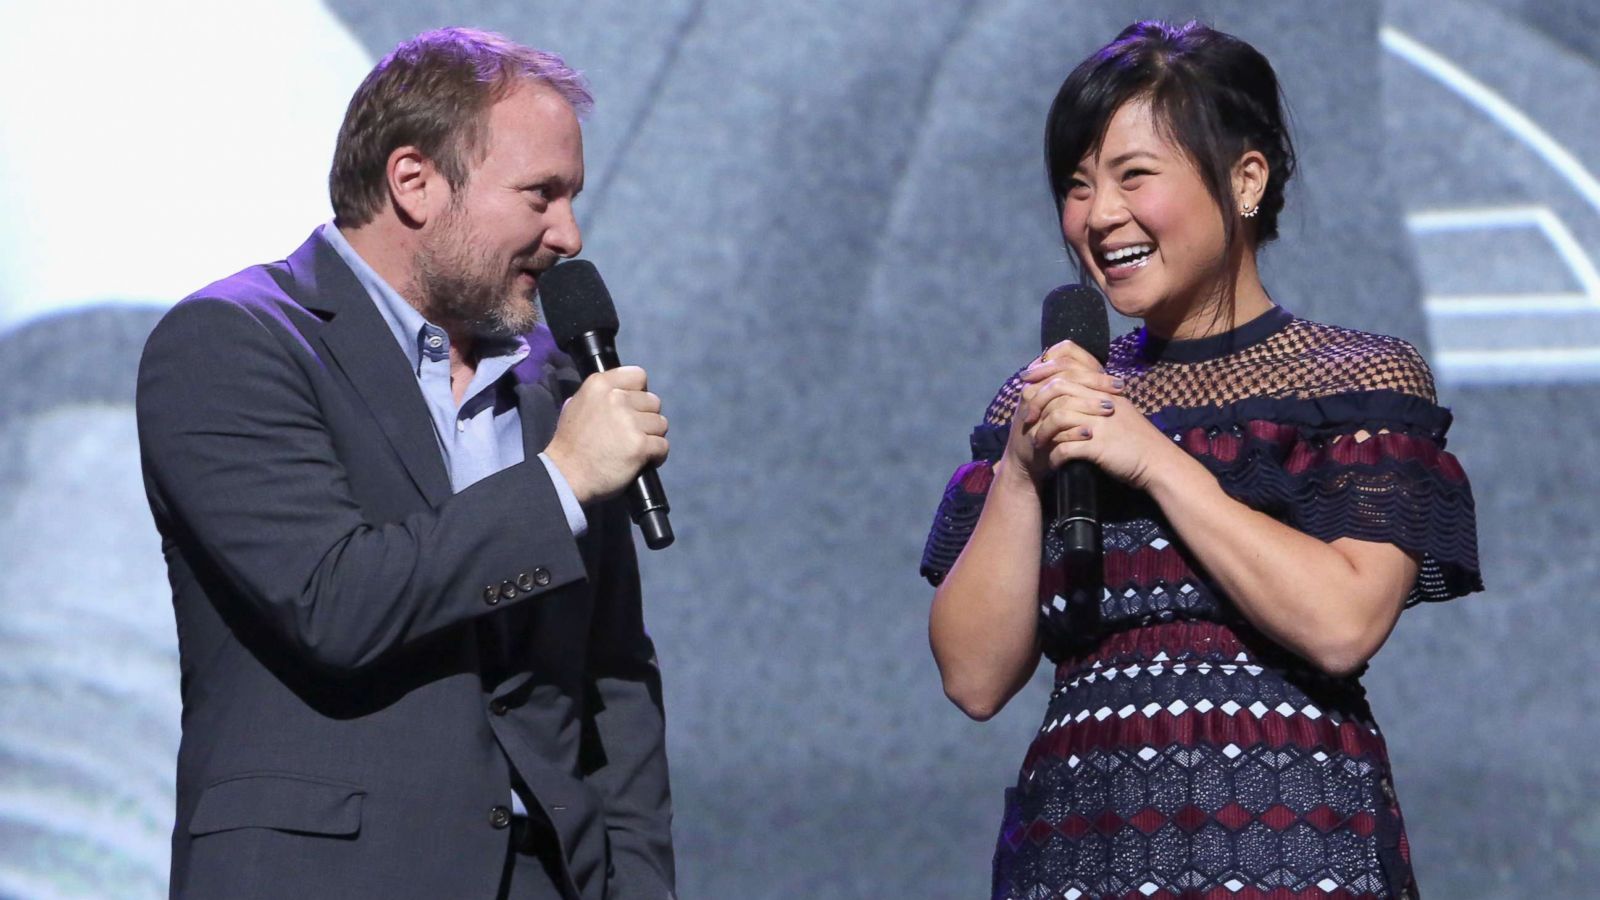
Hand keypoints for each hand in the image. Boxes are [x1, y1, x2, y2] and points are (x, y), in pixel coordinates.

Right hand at [544, 366, 668, 503]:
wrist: (566, 475)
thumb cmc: (571, 444)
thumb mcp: (576, 405)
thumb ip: (601, 395)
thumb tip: (622, 393)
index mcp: (600, 384)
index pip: (638, 375)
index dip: (639, 393)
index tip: (632, 408)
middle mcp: (616, 398)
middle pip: (653, 401)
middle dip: (646, 418)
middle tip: (630, 434)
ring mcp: (630, 422)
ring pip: (661, 424)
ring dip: (652, 437)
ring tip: (634, 448)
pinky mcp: (640, 445)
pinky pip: (663, 446)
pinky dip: (656, 456)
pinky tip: (642, 461)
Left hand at [1010, 339, 1175, 489]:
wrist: (1157, 461)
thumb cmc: (1134, 437)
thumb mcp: (1118, 407)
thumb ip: (1094, 393)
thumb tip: (1064, 385)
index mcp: (1104, 388)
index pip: (1068, 364)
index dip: (1043, 369)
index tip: (1027, 379)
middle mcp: (1101, 400)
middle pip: (1057, 388)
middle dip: (1036, 403)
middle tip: (1027, 418)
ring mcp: (1100, 423)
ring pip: (1057, 417)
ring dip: (1042, 432)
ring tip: (1037, 443)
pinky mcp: (1099, 446)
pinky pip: (1066, 447)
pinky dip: (1055, 456)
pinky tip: (1052, 462)